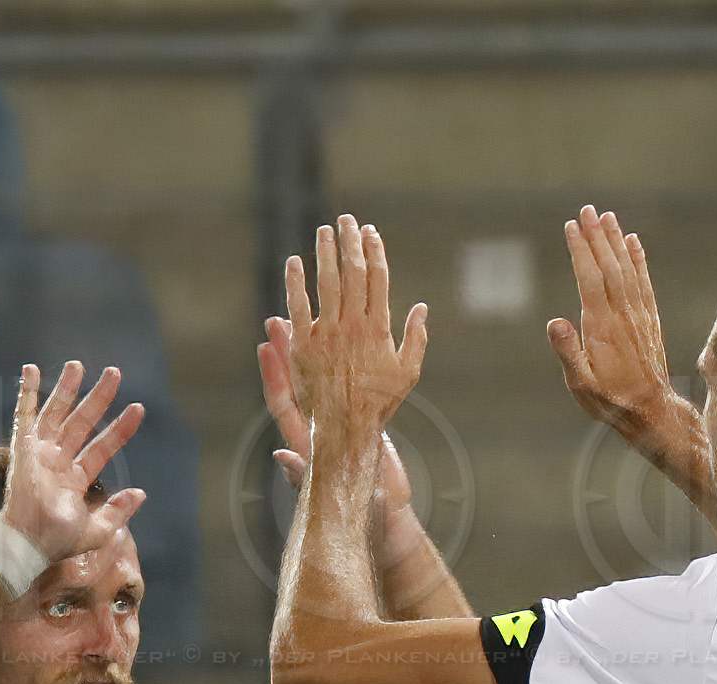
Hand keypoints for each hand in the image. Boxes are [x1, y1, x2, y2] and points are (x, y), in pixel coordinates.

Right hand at [0, 359, 146, 564]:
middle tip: (115, 373)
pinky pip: (24, 414)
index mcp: (75, 478)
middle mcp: (58, 461)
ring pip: (56, 412)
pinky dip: (27, 392)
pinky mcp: (23, 447)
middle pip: (82, 421)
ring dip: (67, 388)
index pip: (102, 446)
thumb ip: (119, 511)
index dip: (121, 428)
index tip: (138, 409)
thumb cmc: (59, 542)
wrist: (30, 544)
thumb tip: (140, 493)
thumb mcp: (98, 530)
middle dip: (99, 397)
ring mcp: (40, 452)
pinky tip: (32, 370)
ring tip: (78, 365)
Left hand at [259, 313, 414, 522]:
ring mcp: (340, 427)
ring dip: (316, 353)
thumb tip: (279, 456)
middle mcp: (320, 430)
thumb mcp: (330, 497)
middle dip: (288, 352)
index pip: (283, 402)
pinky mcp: (362, 426)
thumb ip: (302, 476)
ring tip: (314, 322)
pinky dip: (347, 368)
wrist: (387, 521)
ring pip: (323, 382)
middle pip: (299, 384)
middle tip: (279, 318)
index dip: (273, 375)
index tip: (264, 346)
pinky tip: (350, 346)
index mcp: (309, 443)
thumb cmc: (358, 514)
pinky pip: (349, 391)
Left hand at [285, 216, 428, 453]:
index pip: (377, 279)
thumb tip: (422, 308)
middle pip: (352, 273)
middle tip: (347, 220)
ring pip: (326, 283)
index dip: (374, 251)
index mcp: (379, 330)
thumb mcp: (407, 374)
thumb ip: (416, 339)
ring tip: (324, 231)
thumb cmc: (379, 405)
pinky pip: (298, 307)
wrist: (347, 431)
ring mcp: (327, 336)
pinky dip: (295, 282)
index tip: (371, 233)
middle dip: (351, 242)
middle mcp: (354, 327)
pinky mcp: (303, 347)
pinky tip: (294, 263)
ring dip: (325, 252)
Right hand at [549, 206, 679, 442]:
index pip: (590, 279)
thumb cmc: (611, 401)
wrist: (651, 411)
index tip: (572, 227)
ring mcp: (639, 316)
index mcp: (602, 327)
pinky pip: (644, 283)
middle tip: (587, 210)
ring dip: (616, 241)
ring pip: (627, 269)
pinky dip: (639, 259)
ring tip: (607, 217)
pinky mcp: (649, 321)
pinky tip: (633, 242)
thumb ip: (568, 353)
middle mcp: (622, 315)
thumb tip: (554, 322)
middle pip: (609, 266)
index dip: (581, 251)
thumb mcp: (581, 385)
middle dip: (597, 236)